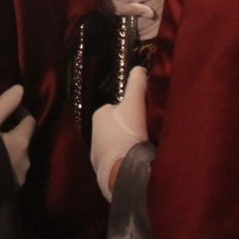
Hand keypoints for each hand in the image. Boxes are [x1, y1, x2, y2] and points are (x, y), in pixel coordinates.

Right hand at [0, 84, 35, 186]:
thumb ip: (3, 107)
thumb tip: (20, 88)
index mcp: (22, 143)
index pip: (30, 122)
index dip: (20, 113)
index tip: (7, 110)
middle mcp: (26, 161)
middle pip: (24, 140)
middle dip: (13, 132)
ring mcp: (19, 179)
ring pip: (18, 158)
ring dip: (9, 150)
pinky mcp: (10, 192)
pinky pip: (11, 172)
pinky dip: (4, 164)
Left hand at [90, 67, 147, 200]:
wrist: (122, 170)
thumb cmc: (126, 133)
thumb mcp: (134, 104)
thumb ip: (136, 85)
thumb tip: (138, 68)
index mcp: (98, 115)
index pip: (116, 108)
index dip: (131, 110)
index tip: (144, 115)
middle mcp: (93, 133)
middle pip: (116, 126)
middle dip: (128, 128)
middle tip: (145, 131)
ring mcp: (97, 153)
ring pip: (117, 143)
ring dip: (128, 144)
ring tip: (143, 145)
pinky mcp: (103, 169)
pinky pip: (118, 158)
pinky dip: (126, 157)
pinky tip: (136, 159)